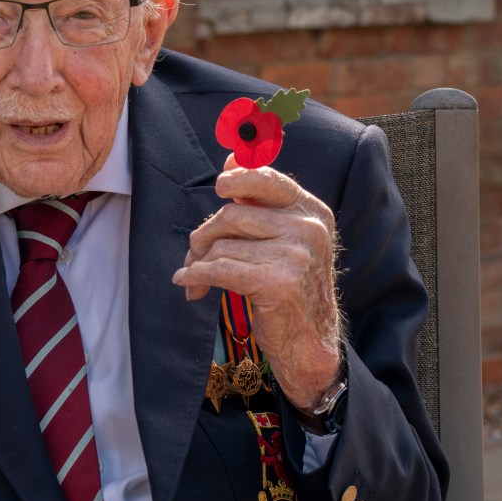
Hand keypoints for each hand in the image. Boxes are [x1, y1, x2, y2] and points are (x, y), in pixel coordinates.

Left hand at [172, 155, 342, 409]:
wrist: (309, 341)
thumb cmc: (289, 286)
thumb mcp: (282, 238)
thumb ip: (258, 201)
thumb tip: (232, 158)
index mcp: (312, 212)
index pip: (268, 181)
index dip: (239, 180)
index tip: (221, 187)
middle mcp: (308, 229)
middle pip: (231, 215)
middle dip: (205, 236)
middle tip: (195, 254)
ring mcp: (296, 255)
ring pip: (222, 245)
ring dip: (200, 263)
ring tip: (198, 277)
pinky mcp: (278, 282)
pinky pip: (219, 270)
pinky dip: (196, 278)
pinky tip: (189, 286)